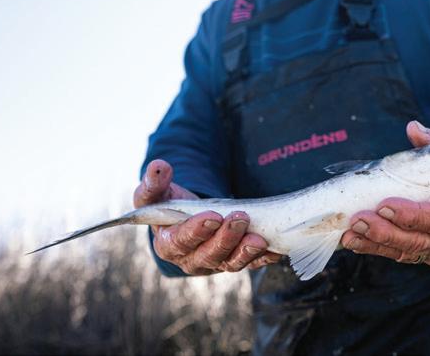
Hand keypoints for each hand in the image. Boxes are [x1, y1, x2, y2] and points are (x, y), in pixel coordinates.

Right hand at [133, 159, 281, 274]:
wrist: (186, 216)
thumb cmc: (168, 204)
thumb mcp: (156, 192)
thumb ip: (154, 182)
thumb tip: (158, 167)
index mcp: (168, 244)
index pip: (182, 241)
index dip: (197, 230)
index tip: (213, 216)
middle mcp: (191, 258)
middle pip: (209, 254)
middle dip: (226, 238)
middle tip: (240, 218)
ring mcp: (215, 262)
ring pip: (231, 262)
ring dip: (246, 251)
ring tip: (259, 238)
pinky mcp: (234, 260)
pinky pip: (251, 263)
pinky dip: (263, 257)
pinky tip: (275, 249)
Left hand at [340, 121, 429, 265]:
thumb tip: (412, 128)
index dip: (413, 215)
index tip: (385, 205)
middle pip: (421, 241)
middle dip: (386, 232)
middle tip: (358, 219)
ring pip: (409, 252)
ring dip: (376, 244)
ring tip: (349, 235)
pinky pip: (406, 255)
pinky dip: (380, 249)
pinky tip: (357, 242)